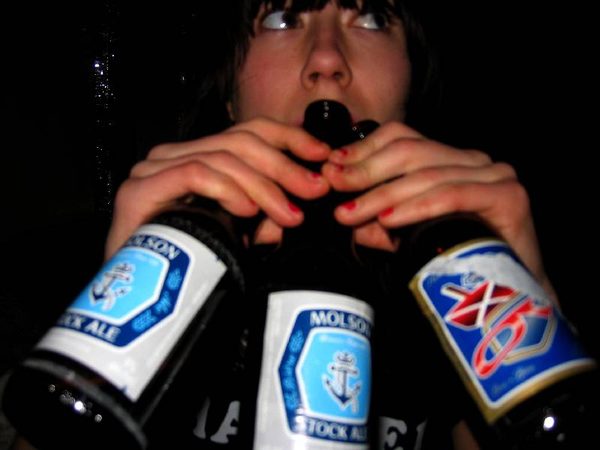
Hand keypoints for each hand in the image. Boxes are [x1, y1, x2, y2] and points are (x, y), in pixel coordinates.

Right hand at [104, 118, 329, 257]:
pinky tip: (248, 210)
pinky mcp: (140, 187)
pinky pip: (195, 173)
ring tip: (288, 215)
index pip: (250, 131)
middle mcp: (175, 155)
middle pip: (241, 140)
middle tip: (315, 190)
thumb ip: (267, 212)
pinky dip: (228, 189)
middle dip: (285, 165)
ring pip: (223, 156)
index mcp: (200, 157)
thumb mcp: (244, 232)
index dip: (290, 138)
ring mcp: (155, 168)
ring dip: (264, 186)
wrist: (139, 301)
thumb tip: (301, 197)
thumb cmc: (195, 265)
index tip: (322, 155)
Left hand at [322, 121, 552, 293]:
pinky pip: (453, 195)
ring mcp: (494, 175)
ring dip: (383, 194)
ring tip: (352, 212)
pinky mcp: (509, 196)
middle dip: (365, 171)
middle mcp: (472, 160)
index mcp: (448, 159)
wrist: (509, 295)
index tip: (331, 168)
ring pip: (427, 174)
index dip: (363, 150)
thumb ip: (377, 220)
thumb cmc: (456, 260)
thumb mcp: (405, 235)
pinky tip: (389, 219)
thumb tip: (342, 210)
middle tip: (334, 189)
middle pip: (410, 151)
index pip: (400, 137)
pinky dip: (417, 206)